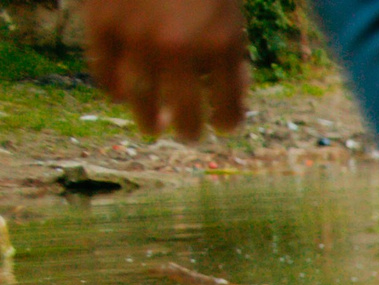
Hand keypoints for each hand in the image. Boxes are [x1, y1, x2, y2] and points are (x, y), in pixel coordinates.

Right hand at [84, 0, 249, 141]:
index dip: (228, 122)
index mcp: (221, 42)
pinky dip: (112, 88)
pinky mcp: (102, 22)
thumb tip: (234, 95)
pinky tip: (119, 95)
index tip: (223, 128)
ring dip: (148, 120)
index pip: (229, 104)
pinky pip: (105, 70)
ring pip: (141, 99)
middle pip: (185, 111)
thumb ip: (231, 49)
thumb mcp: (229, 10)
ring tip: (152, 128)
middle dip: (189, 130)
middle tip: (187, 135)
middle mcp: (180, 46)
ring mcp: (137, 36)